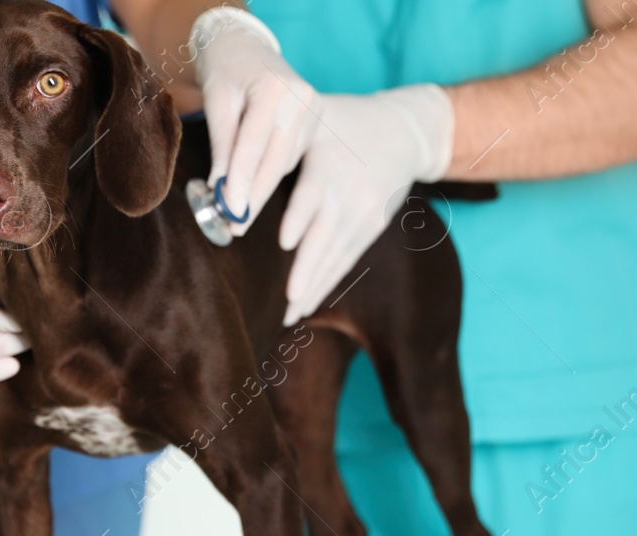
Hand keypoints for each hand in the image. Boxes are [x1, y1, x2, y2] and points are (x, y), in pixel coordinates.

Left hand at [191, 8, 316, 234]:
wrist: (246, 47)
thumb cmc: (225, 71)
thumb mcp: (217, 102)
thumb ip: (223, 146)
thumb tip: (222, 191)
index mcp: (275, 87)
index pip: (254, 144)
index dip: (242, 181)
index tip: (231, 213)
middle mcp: (303, 98)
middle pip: (276, 160)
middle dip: (254, 196)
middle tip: (234, 227)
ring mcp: (315, 110)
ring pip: (286, 164)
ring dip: (262, 192)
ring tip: (240, 217)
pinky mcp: (317, 122)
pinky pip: (293, 160)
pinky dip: (273, 177)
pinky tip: (257, 192)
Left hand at [279, 85, 453, 324]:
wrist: (403, 134)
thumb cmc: (342, 123)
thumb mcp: (314, 119)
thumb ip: (279, 143)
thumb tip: (233, 169)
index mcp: (332, 163)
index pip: (316, 192)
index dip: (302, 216)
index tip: (284, 241)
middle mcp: (353, 193)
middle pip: (329, 235)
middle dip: (309, 268)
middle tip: (288, 298)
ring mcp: (365, 215)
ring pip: (337, 256)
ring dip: (314, 286)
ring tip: (289, 315)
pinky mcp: (370, 229)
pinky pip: (346, 262)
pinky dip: (326, 284)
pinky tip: (307, 305)